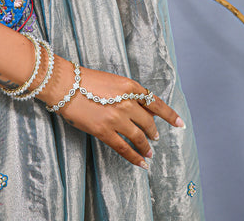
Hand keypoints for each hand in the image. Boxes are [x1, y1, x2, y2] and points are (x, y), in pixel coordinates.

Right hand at [41, 60, 184, 169]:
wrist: (64, 85)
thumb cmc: (85, 80)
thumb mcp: (112, 81)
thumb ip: (127, 93)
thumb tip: (140, 110)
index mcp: (129, 86)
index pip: (155, 103)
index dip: (170, 115)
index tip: (179, 123)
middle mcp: (126, 102)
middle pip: (148, 122)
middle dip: (153, 131)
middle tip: (155, 137)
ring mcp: (116, 118)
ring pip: (138, 137)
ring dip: (146, 146)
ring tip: (149, 152)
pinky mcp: (104, 131)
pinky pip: (124, 148)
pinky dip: (134, 157)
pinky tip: (141, 163)